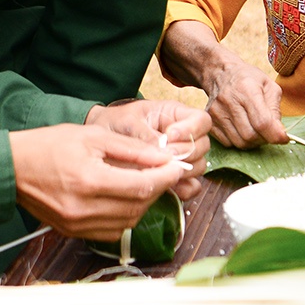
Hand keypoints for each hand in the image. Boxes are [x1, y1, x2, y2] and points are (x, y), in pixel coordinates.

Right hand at [9, 123, 194, 239]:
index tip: (179, 166)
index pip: (142, 187)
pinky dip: (126, 215)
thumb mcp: (93, 136)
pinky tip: (126, 197)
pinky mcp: (72, 233)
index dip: (166, 177)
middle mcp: (83, 209)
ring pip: (128, 221)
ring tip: (146, 182)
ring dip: (143, 203)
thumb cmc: (50, 145)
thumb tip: (164, 158)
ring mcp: (77, 225)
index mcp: (89, 181)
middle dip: (158, 189)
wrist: (12, 167)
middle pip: (138, 206)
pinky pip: (111, 230)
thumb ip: (132, 149)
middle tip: (167, 172)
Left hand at [86, 101, 211, 197]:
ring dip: (184, 170)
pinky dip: (183, 188)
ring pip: (200, 165)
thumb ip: (144, 133)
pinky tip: (165, 185)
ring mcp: (181, 158)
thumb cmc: (115, 124)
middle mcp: (184, 136)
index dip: (191, 129)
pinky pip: (191, 186)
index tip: (170, 136)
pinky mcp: (174, 176)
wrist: (100, 141)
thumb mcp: (126, 121)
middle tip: (162, 156)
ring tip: (159, 169)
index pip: (201, 120)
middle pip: (203, 145)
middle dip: (186, 152)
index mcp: (176, 115)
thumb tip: (162, 148)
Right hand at [203, 60, 286, 148]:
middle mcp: (229, 101)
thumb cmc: (249, 79)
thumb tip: (279, 133)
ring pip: (239, 142)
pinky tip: (244, 130)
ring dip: (253, 143)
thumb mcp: (270, 86)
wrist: (221, 73)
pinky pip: (228, 143)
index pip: (262, 122)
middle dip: (265, 139)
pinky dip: (240, 141)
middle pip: (250, 135)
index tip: (283, 138)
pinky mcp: (210, 121)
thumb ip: (276, 109)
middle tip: (269, 133)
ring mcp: (216, 112)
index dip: (275, 135)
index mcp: (247, 89)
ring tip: (257, 131)